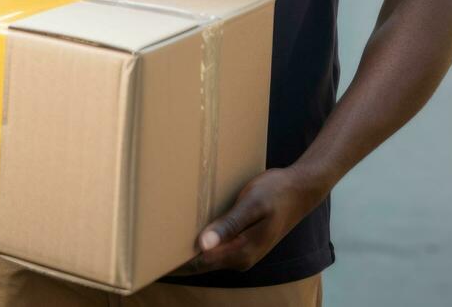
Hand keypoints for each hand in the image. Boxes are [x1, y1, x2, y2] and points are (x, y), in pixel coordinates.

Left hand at [168, 166, 326, 276]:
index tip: (153, 258)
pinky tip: (188, 230)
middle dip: (178, 258)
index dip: (176, 262)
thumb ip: (229, 224)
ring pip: (209, 255)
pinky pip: (217, 246)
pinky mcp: (244, 240)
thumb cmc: (276, 192)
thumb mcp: (252, 204)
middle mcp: (241, 257)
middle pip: (202, 263)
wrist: (301, 189)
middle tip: (149, 249)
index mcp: (241, 252)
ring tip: (162, 239)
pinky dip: (201, 242)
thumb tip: (202, 245)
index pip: (200, 263)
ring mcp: (243, 250)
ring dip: (188, 250)